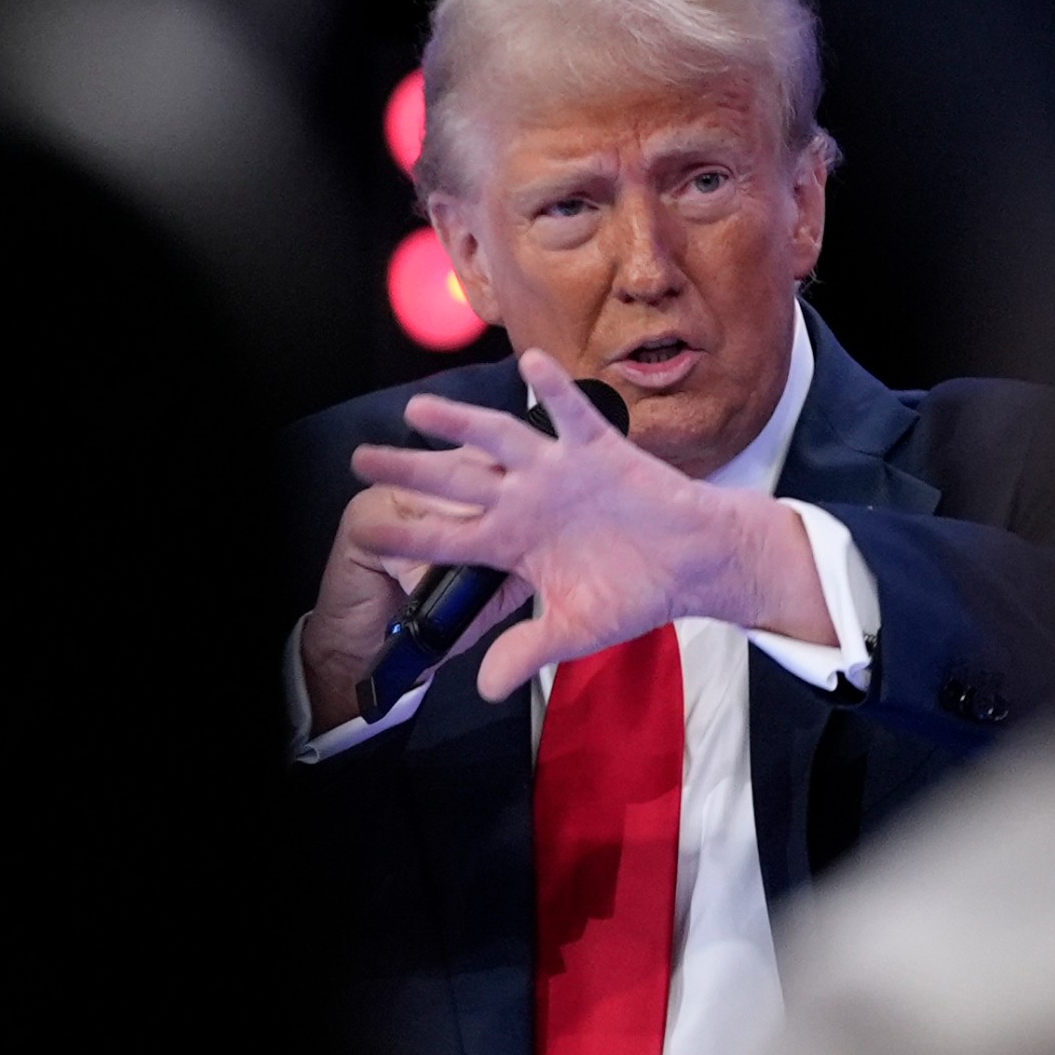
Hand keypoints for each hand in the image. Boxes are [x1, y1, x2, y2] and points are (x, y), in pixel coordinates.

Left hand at [350, 350, 835, 701]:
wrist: (693, 564)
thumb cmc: (636, 591)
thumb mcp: (573, 631)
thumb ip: (526, 652)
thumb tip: (485, 691)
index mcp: (514, 542)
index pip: (448, 538)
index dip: (407, 536)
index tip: (362, 532)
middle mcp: (526, 500)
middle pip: (455, 482)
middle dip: (409, 471)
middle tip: (360, 459)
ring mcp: (558, 473)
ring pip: (499, 438)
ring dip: (460, 423)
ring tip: (419, 408)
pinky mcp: (599, 452)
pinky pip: (572, 415)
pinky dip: (555, 389)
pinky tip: (530, 363)